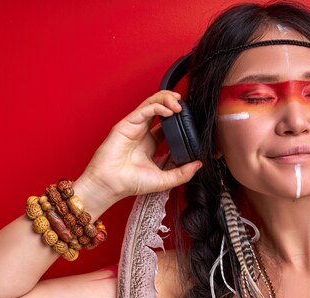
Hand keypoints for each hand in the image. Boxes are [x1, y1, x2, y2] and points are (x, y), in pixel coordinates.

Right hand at [78, 90, 201, 207]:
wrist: (111, 185)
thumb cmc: (129, 183)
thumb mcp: (164, 180)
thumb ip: (182, 173)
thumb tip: (198, 164)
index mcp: (150, 142)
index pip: (166, 123)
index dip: (178, 117)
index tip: (190, 118)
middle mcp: (142, 132)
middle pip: (158, 107)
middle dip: (172, 101)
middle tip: (184, 104)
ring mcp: (134, 126)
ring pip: (151, 104)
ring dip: (166, 99)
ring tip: (178, 103)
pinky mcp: (126, 125)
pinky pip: (144, 110)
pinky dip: (157, 107)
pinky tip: (169, 111)